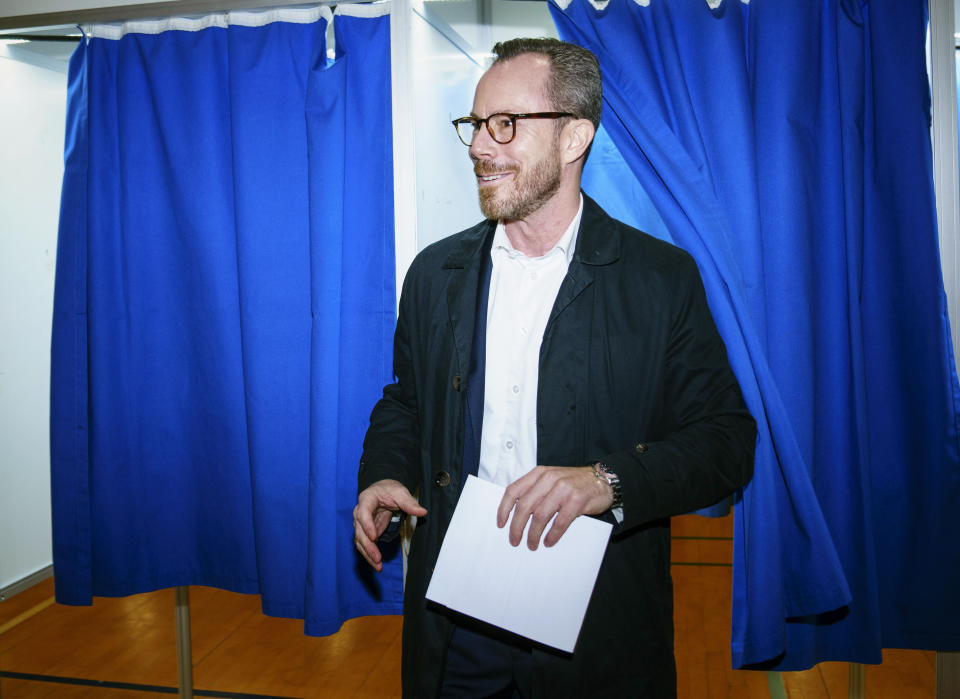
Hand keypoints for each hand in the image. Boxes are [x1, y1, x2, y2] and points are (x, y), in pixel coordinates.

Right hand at [354, 479, 426, 570]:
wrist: (383, 491)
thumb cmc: (389, 490)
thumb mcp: (400, 492)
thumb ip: (410, 503)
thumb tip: (422, 512)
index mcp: (366, 500)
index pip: (363, 513)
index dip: (367, 526)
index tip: (374, 537)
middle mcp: (359, 512)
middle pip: (359, 531)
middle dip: (368, 546)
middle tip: (377, 558)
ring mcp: (361, 523)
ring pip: (360, 541)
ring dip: (368, 554)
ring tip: (378, 566)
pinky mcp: (366, 532)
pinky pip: (365, 545)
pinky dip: (369, 555)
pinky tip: (376, 564)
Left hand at [496, 465, 612, 549]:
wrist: (602, 480)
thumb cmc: (573, 483)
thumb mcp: (551, 479)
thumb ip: (535, 490)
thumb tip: (516, 515)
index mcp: (539, 473)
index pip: (513, 490)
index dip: (504, 509)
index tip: (501, 524)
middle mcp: (549, 479)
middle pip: (524, 506)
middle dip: (517, 527)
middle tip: (515, 541)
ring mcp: (564, 489)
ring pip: (540, 516)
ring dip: (533, 534)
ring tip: (532, 544)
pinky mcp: (577, 500)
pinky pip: (560, 522)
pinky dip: (552, 535)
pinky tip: (548, 542)